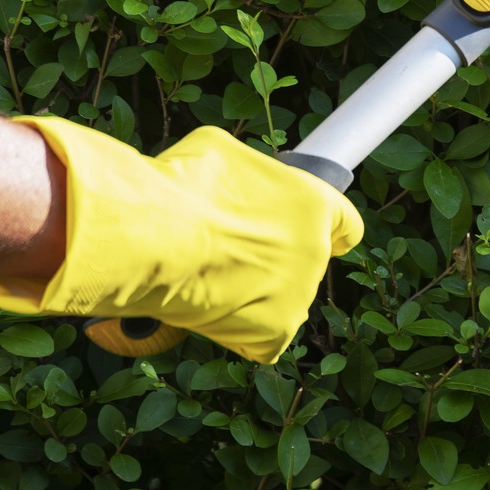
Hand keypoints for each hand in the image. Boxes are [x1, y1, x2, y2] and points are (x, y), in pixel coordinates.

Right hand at [0, 120, 362, 363]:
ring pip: (270, 296)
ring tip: (196, 266)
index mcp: (313, 205)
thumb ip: (230, 170)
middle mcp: (316, 252)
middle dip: (262, 252)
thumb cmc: (167, 185)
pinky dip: (224, 319)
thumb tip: (218, 161)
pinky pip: (251, 330)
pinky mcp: (266, 332)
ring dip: (239, 286)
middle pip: (300, 260)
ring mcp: (295, 295)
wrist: (144, 236)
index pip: (345, 222)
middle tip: (216, 243)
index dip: (322, 221)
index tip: (313, 220)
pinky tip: (193, 298)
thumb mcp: (207, 156)